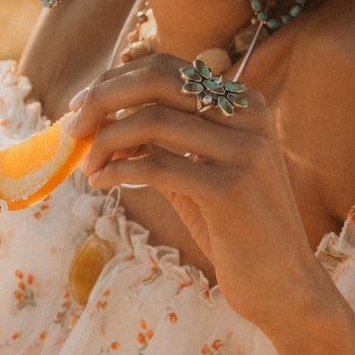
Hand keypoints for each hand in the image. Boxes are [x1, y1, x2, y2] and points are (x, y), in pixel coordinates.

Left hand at [72, 55, 328, 334]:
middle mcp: (249, 116)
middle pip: (157, 82)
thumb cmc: (235, 230)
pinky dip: (118, 170)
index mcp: (245, 104)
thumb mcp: (198, 173)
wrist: (283, 285)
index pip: (168, 69)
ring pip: (151, 121)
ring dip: (105, 141)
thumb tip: (102, 118)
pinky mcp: (231, 189)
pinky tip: (101, 183)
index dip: (116, 81)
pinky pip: (156, 165)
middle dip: (103, 98)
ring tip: (87, 166)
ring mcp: (244, 150)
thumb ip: (162, 142)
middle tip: (71, 127)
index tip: (81, 105)